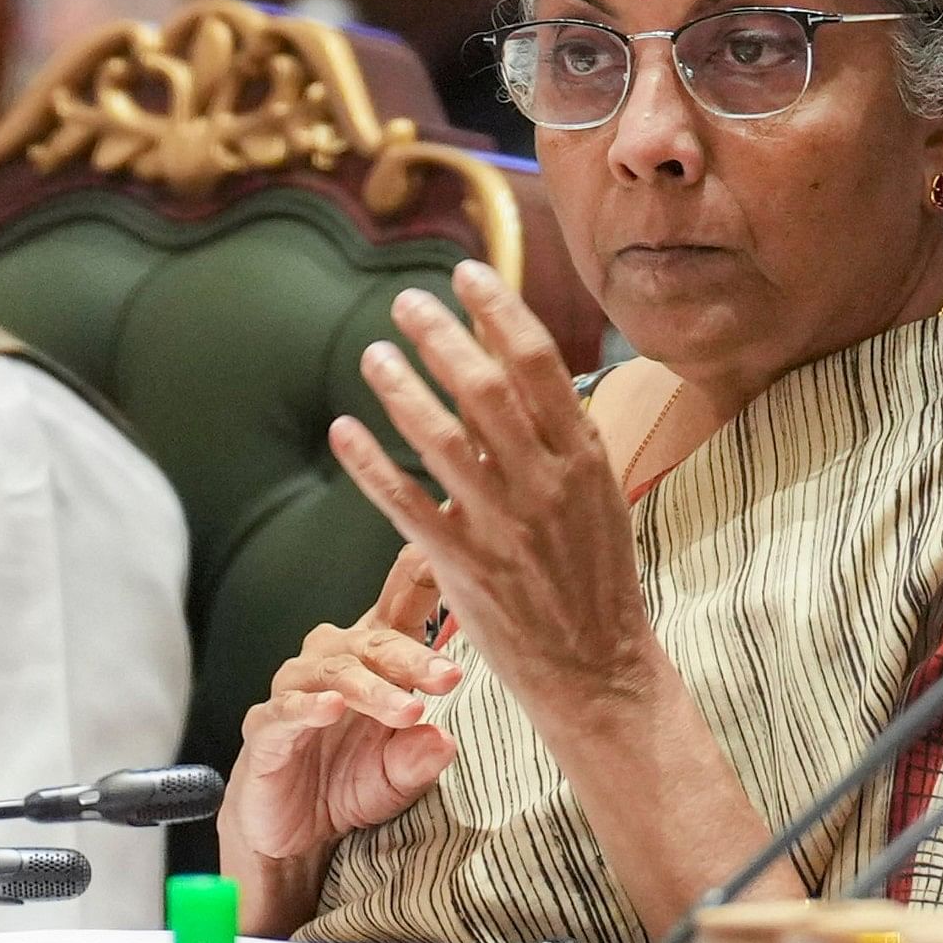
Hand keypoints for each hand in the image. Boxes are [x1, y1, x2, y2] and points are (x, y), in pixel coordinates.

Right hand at [228, 543, 465, 866]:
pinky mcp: (267, 727)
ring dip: (374, 690)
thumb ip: (421, 758)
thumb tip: (445, 742)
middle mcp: (336, 661)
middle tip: (450, 677)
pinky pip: (288, 708)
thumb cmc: (349, 785)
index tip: (464, 556)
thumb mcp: (400, 776)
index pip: (403, 601)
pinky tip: (331, 709)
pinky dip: (310, 706)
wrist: (293, 836)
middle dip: (416, 659)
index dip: (425, 572)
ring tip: (407, 711)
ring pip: (337, 673)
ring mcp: (298, 690)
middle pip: (376, 640)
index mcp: (377, 657)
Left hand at [330, 261, 658, 722]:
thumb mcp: (598, 492)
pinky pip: (405, 503)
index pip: (538, 362)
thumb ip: (557, 431)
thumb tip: (519, 360)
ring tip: (373, 353)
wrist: (598, 669)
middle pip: (485, 387)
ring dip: (400, 388)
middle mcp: (545, 483)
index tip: (466, 273)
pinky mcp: (464, 567)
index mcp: (584, 457)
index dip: (499, 309)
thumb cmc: (596, 575)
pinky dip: (370, 463)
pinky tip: (344, 430)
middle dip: (441, 335)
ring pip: (440, 438)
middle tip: (407, 303)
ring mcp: (503, 525)